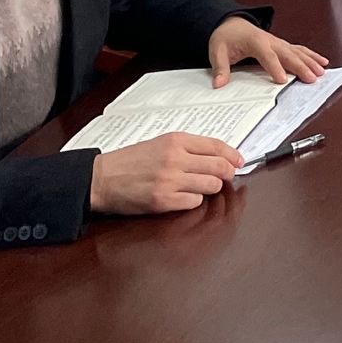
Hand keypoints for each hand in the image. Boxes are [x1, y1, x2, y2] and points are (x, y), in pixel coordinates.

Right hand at [88, 131, 241, 213]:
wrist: (102, 178)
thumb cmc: (130, 161)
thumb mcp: (160, 144)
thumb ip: (188, 148)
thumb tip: (220, 156)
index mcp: (176, 140)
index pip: (216, 146)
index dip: (233, 155)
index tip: (239, 161)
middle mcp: (175, 158)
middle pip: (220, 167)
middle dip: (227, 174)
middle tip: (226, 177)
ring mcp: (170, 181)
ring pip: (211, 185)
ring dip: (209, 188)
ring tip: (198, 187)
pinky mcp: (163, 201)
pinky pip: (195, 202)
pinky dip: (193, 201)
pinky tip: (183, 197)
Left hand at [209, 15, 326, 87]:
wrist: (230, 23)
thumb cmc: (225, 37)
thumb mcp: (217, 51)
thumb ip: (220, 68)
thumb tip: (219, 84)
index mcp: (255, 41)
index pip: (267, 55)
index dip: (275, 68)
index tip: (282, 81)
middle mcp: (270, 40)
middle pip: (288, 54)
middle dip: (301, 66)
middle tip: (312, 78)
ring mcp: (278, 42)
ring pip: (297, 51)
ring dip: (310, 61)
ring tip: (321, 72)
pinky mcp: (281, 44)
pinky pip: (298, 49)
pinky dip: (311, 55)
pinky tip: (322, 61)